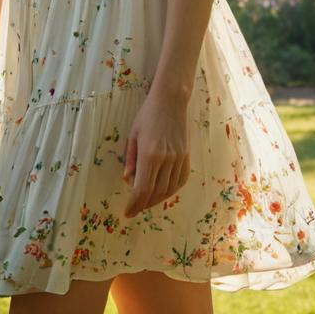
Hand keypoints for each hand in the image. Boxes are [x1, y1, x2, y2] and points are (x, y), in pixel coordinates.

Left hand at [122, 91, 189, 217]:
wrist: (171, 100)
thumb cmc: (147, 115)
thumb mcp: (133, 135)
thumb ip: (131, 160)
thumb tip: (128, 181)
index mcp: (149, 154)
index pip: (142, 189)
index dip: (134, 205)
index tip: (127, 213)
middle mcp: (166, 159)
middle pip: (155, 193)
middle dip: (144, 204)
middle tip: (135, 207)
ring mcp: (178, 158)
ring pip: (169, 190)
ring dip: (157, 199)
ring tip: (146, 201)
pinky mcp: (187, 156)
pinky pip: (180, 181)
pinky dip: (171, 190)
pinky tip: (162, 191)